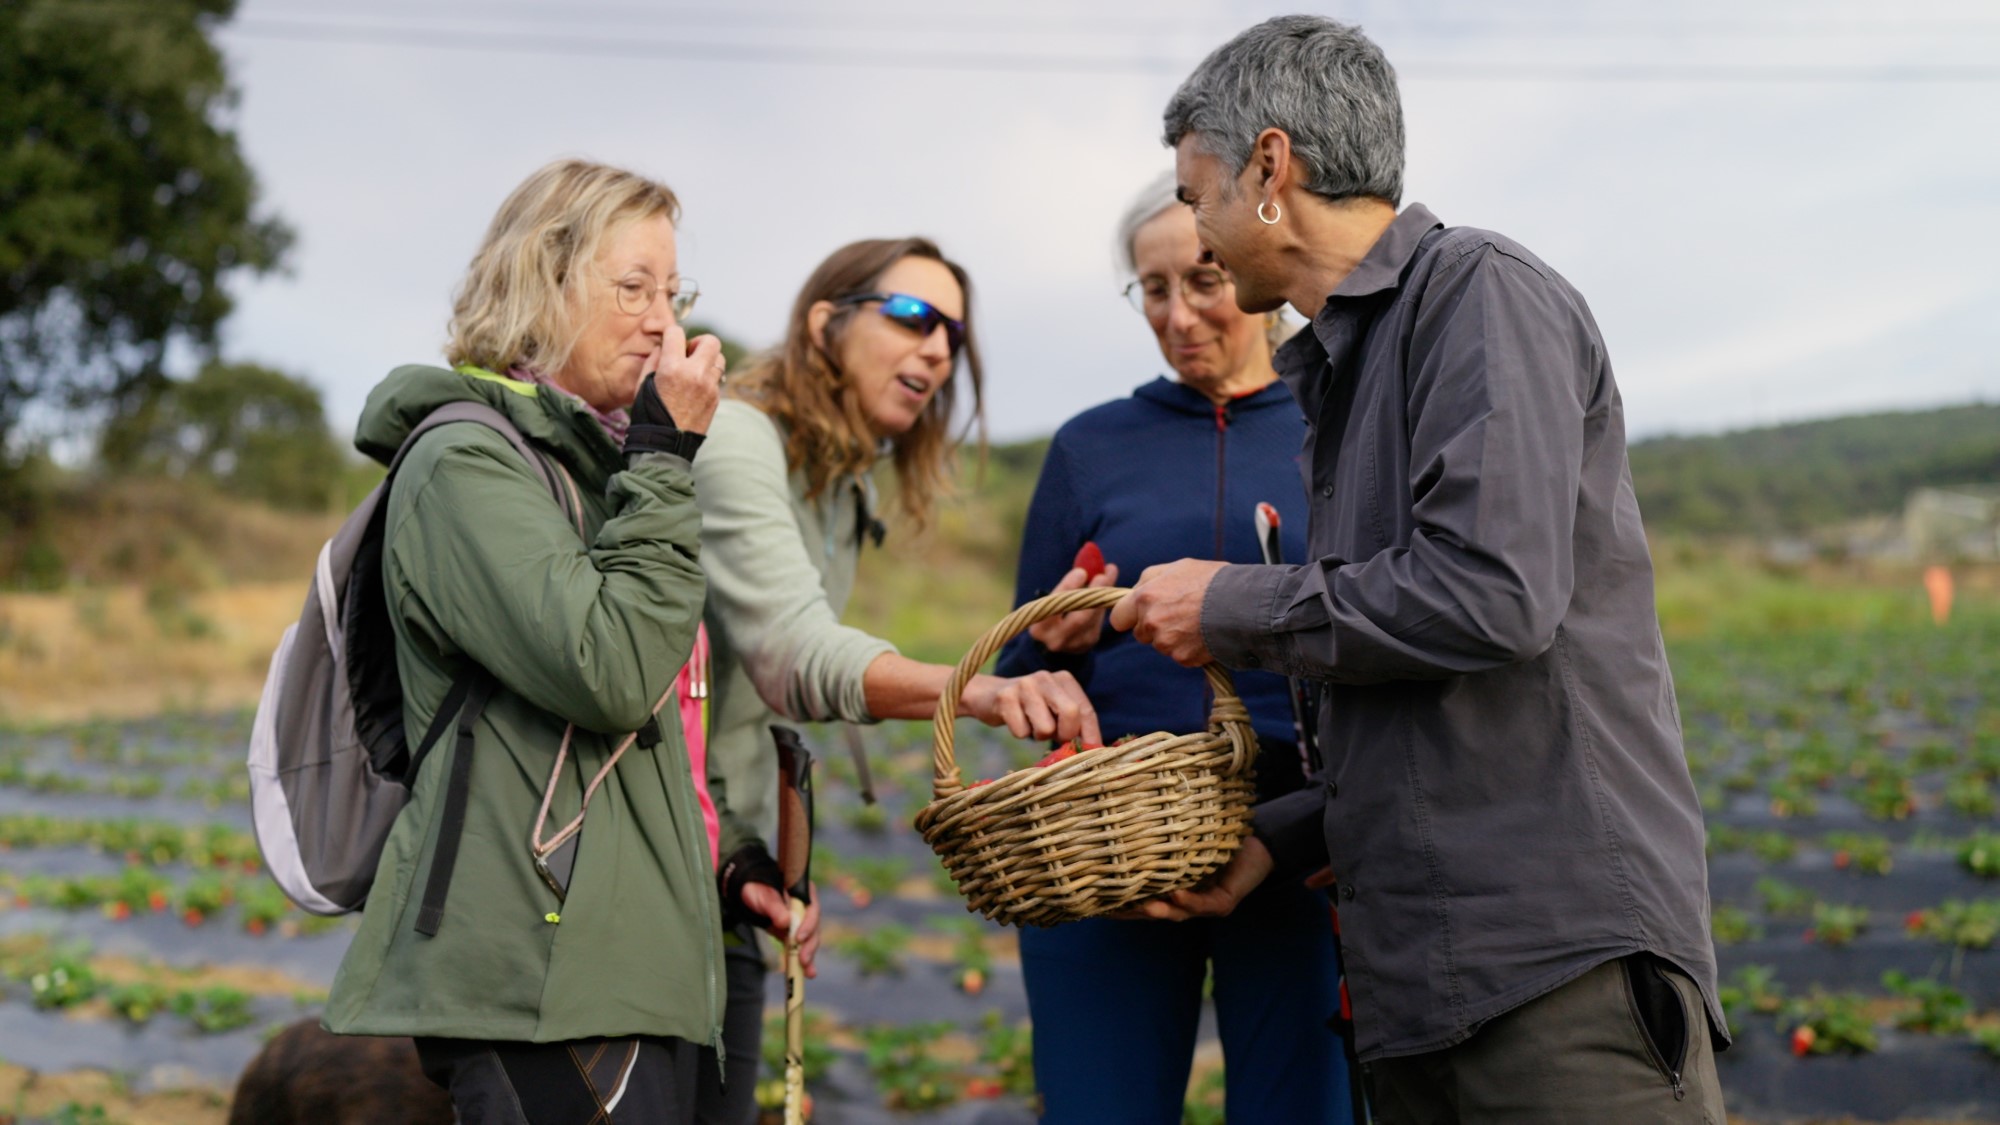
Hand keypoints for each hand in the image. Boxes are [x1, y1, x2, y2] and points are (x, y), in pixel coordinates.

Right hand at [646, 325, 725, 434]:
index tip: (669, 342)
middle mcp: (695, 374)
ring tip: (694, 370)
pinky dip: (707, 377)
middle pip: (711, 341)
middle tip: (688, 353)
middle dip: (699, 342)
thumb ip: (654, 360)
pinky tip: (694, 388)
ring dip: (707, 359)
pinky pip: (716, 378)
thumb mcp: (642, 384)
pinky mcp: (716, 398)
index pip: (677, 333)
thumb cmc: (649, 415)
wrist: (665, 445)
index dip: (671, 334)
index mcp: (672, 368)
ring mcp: (709, 387)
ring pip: (719, 359)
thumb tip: (663, 346)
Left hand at [739, 881, 820, 977]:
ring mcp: (802, 921)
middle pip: (814, 927)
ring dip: (809, 955)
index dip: (809, 924)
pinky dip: (804, 960)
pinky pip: (801, 947)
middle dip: (810, 945)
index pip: (813, 908)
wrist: (749, 894)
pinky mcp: (794, 933)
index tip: (799, 938)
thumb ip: (773, 906)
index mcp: (803, 892)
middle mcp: (806, 907)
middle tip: (803, 959)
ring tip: (807, 971)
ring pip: (809, 939)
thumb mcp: (762, 895)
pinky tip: (809, 973)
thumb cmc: (756, 889)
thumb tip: (785, 922)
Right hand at [960, 670, 1100, 745]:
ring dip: (1038, 735)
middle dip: (1065, 734)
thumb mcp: (1054, 709)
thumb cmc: (1029, 707)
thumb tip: (1094, 748)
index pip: (1086, 709)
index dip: (1091, 734)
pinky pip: (1021, 732)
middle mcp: (1046, 677)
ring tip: (1030, 723)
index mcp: (1064, 679)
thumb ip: (1074, 723)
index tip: (1093, 752)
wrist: (987, 696)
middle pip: (1071, 713)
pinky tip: (1014, 720)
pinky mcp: (1005, 697)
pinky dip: (1019, 733)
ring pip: (1045, 728)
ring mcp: (1024, 685)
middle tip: (1055, 737)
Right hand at [1027, 562, 1120, 653]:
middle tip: (1103, 575)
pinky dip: (1102, 604)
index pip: (1053, 606)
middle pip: (1078, 618)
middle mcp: (1054, 639)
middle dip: (1092, 595)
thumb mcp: (1055, 596)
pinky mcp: (1087, 643)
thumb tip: (1095, 559)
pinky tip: (1103, 591)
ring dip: (1102, 596)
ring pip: (1092, 618)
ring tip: (1108, 574)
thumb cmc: (1054, 608)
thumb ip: (1074, 579)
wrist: (1055, 636)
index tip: (1081, 572)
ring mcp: (1073, 644)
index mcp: (1038, 627)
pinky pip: (1098, 622)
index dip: (1068, 588)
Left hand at [1106, 558, 1227, 666]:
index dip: (1128, 616)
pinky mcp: (1183, 658)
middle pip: (1141, 634)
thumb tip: (1135, 591)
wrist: (1243, 604)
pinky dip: (1189, 649)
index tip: (1138, 615)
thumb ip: (1150, 579)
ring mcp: (1166, 643)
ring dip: (1173, 638)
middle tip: (1178, 615)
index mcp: (1145, 597)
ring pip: (1161, 645)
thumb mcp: (1177, 567)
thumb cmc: (1212, 580)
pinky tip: (1204, 634)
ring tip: (1196, 622)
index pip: (1118, 617)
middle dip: (1154, 627)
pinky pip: (1180, 656)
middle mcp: (1151, 622)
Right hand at [1118, 835, 1273, 921]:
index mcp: (1172, 890)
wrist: (1259, 846)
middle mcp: (1186, 902)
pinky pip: (1204, 903)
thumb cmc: (1218, 841)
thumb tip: (1128, 827)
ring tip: (1141, 904)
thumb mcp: (1186, 844)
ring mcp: (1204, 905)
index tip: (1095, 901)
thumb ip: (1163, 844)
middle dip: (1132, 911)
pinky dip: (1190, 899)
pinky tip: (1176, 892)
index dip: (1121, 903)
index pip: (1142, 900)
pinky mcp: (1223, 903)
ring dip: (1159, 909)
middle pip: (1154, 912)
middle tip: (1107, 907)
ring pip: (1177, 912)